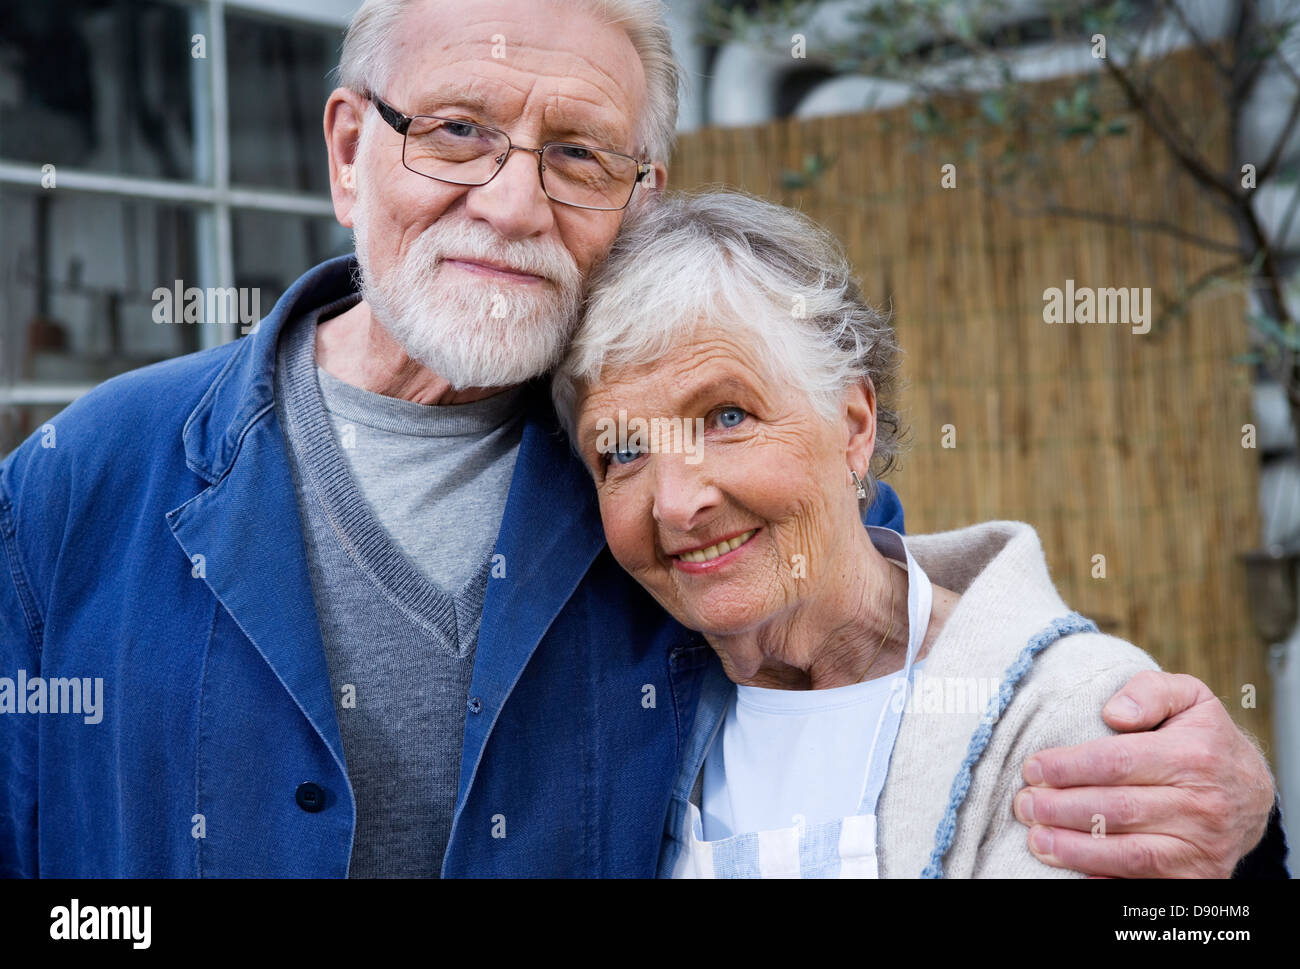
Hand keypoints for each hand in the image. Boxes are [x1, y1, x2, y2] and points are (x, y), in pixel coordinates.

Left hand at [1013, 671, 1274, 877]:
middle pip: (1116, 810)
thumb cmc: (1202, 739)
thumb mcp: (1188, 697)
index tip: (1032, 767)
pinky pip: (1143, 881)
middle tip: (1023, 803)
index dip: (1068, 767)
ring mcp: (1201, 847)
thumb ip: (1150, 691)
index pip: (1117, 762)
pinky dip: (1103, 876)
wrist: (1251, 792)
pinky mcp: (1197, 877)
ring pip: (1128, 853)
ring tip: (1035, 838)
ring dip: (1074, 849)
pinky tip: (1069, 865)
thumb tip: (1114, 713)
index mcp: (1195, 756)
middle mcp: (1203, 805)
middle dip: (1060, 808)